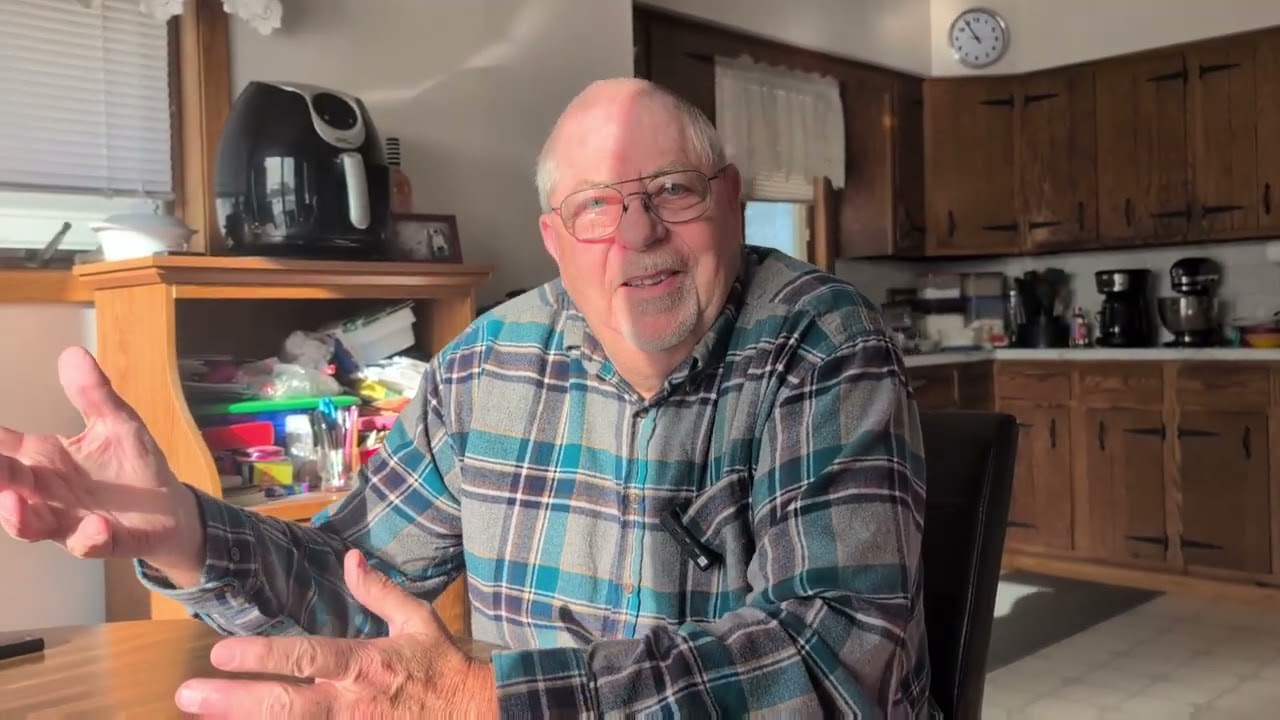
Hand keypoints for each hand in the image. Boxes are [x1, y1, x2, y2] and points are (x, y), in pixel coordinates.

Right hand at [0, 347, 200, 573]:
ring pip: (33, 525)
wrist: (171, 508)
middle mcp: (47, 494)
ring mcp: (71, 521)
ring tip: (11, 503)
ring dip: (19, 518)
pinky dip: (89, 537)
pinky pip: (89, 544)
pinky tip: (96, 526)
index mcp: (45, 460)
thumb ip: (93, 394)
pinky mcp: (103, 541)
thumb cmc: (132, 464)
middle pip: (8, 486)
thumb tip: (72, 353)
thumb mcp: (117, 423)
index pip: (2, 448)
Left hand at [175, 550, 498, 718]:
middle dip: (233, 702)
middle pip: (284, 705)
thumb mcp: (417, 621)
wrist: (474, 715)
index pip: (306, 657)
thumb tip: (350, 558)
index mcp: (365, 663)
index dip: (262, 656)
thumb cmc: (440, 667)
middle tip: (187, 696)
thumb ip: (379, 591)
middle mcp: (352, 703)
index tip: (219, 653)